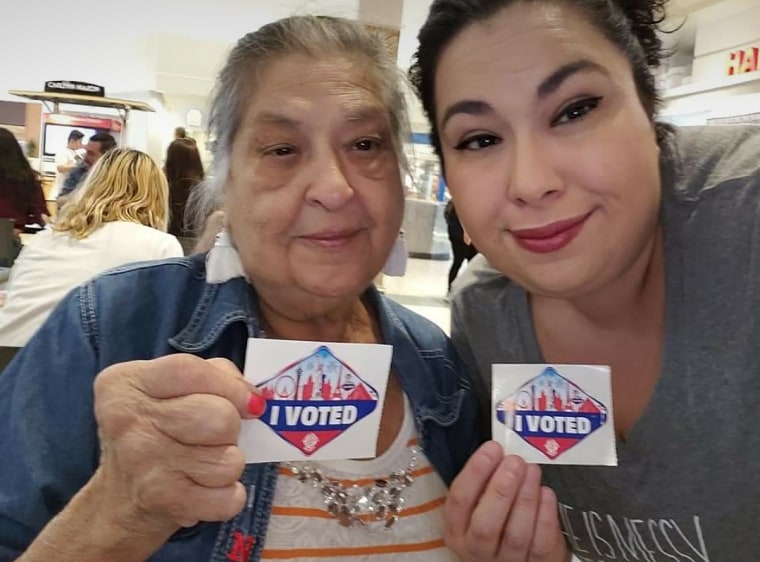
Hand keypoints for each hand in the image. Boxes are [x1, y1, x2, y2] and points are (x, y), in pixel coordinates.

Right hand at [90, 354, 264, 538]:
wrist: (117, 502)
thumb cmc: (154, 434)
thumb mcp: (165, 392)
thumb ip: (210, 377)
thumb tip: (252, 398)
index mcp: (124, 385)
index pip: (190, 371)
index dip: (230, 386)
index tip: (250, 402)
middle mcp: (127, 422)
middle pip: (219, 416)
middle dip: (232, 427)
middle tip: (217, 437)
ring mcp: (143, 465)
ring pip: (229, 460)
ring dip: (229, 463)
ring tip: (205, 465)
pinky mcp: (163, 502)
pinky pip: (228, 497)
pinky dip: (228, 496)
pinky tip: (205, 491)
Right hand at [444, 441, 567, 561]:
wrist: (521, 557)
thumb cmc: (498, 522)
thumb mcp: (480, 506)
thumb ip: (484, 484)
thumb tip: (499, 450)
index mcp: (458, 530)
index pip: (459, 500)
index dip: (475, 472)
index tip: (492, 448)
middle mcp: (477, 550)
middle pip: (485, 524)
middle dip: (501, 489)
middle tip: (515, 461)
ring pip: (515, 535)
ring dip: (525, 498)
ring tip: (533, 470)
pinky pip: (541, 545)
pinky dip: (545, 517)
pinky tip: (547, 494)